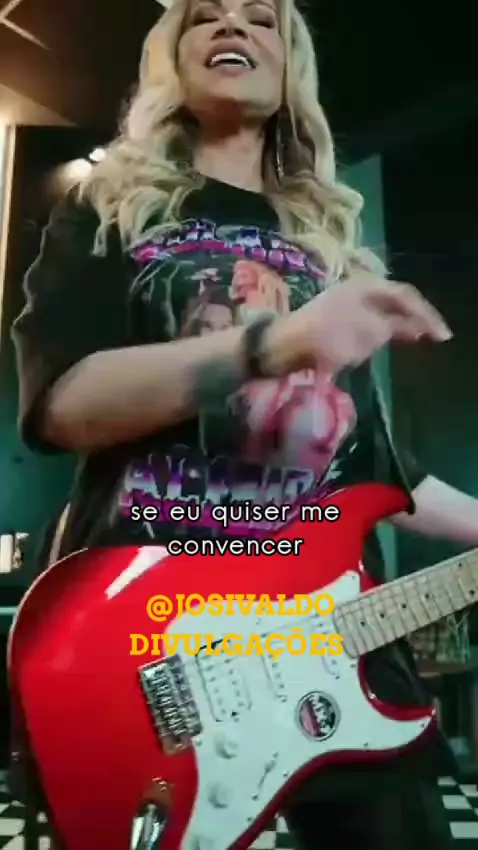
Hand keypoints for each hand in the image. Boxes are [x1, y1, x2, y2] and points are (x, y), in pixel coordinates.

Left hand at [269, 271, 451, 373]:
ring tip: (410, 340)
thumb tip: (416, 327)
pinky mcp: (330, 320)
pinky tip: (377, 344)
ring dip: (395, 325)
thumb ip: (395, 327)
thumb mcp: (369, 332)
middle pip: (393, 301)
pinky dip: (376, 333)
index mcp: (366, 285)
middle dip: (412, 318)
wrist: (282, 346)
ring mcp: (341, 303)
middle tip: (430, 337)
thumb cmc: (327, 336)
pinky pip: (362, 322)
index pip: (405, 296)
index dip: (426, 315)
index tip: (442, 337)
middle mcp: (355, 288)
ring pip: (378, 312)